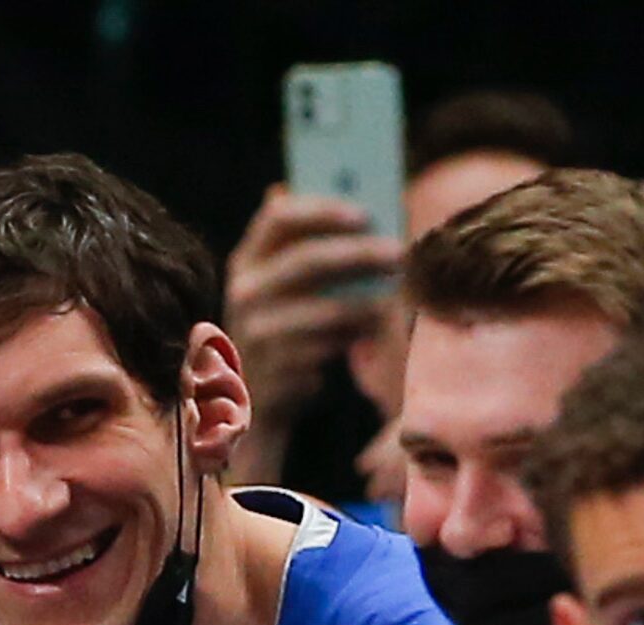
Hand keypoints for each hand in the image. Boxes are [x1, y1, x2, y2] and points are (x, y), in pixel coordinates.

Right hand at [221, 185, 401, 480]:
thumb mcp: (286, 285)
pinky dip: (353, 339)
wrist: (258, 398)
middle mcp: (244, 293)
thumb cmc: (286, 328)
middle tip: (399, 252)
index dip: (323, 210)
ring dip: (366, 303)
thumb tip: (365, 207)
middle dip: (359, 254)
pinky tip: (371, 333)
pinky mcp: (274, 370)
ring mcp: (255, 334)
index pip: (279, 218)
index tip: (366, 213)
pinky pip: (327, 348)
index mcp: (246, 260)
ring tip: (395, 297)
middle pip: (306, 261)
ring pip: (324, 311)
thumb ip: (312, 246)